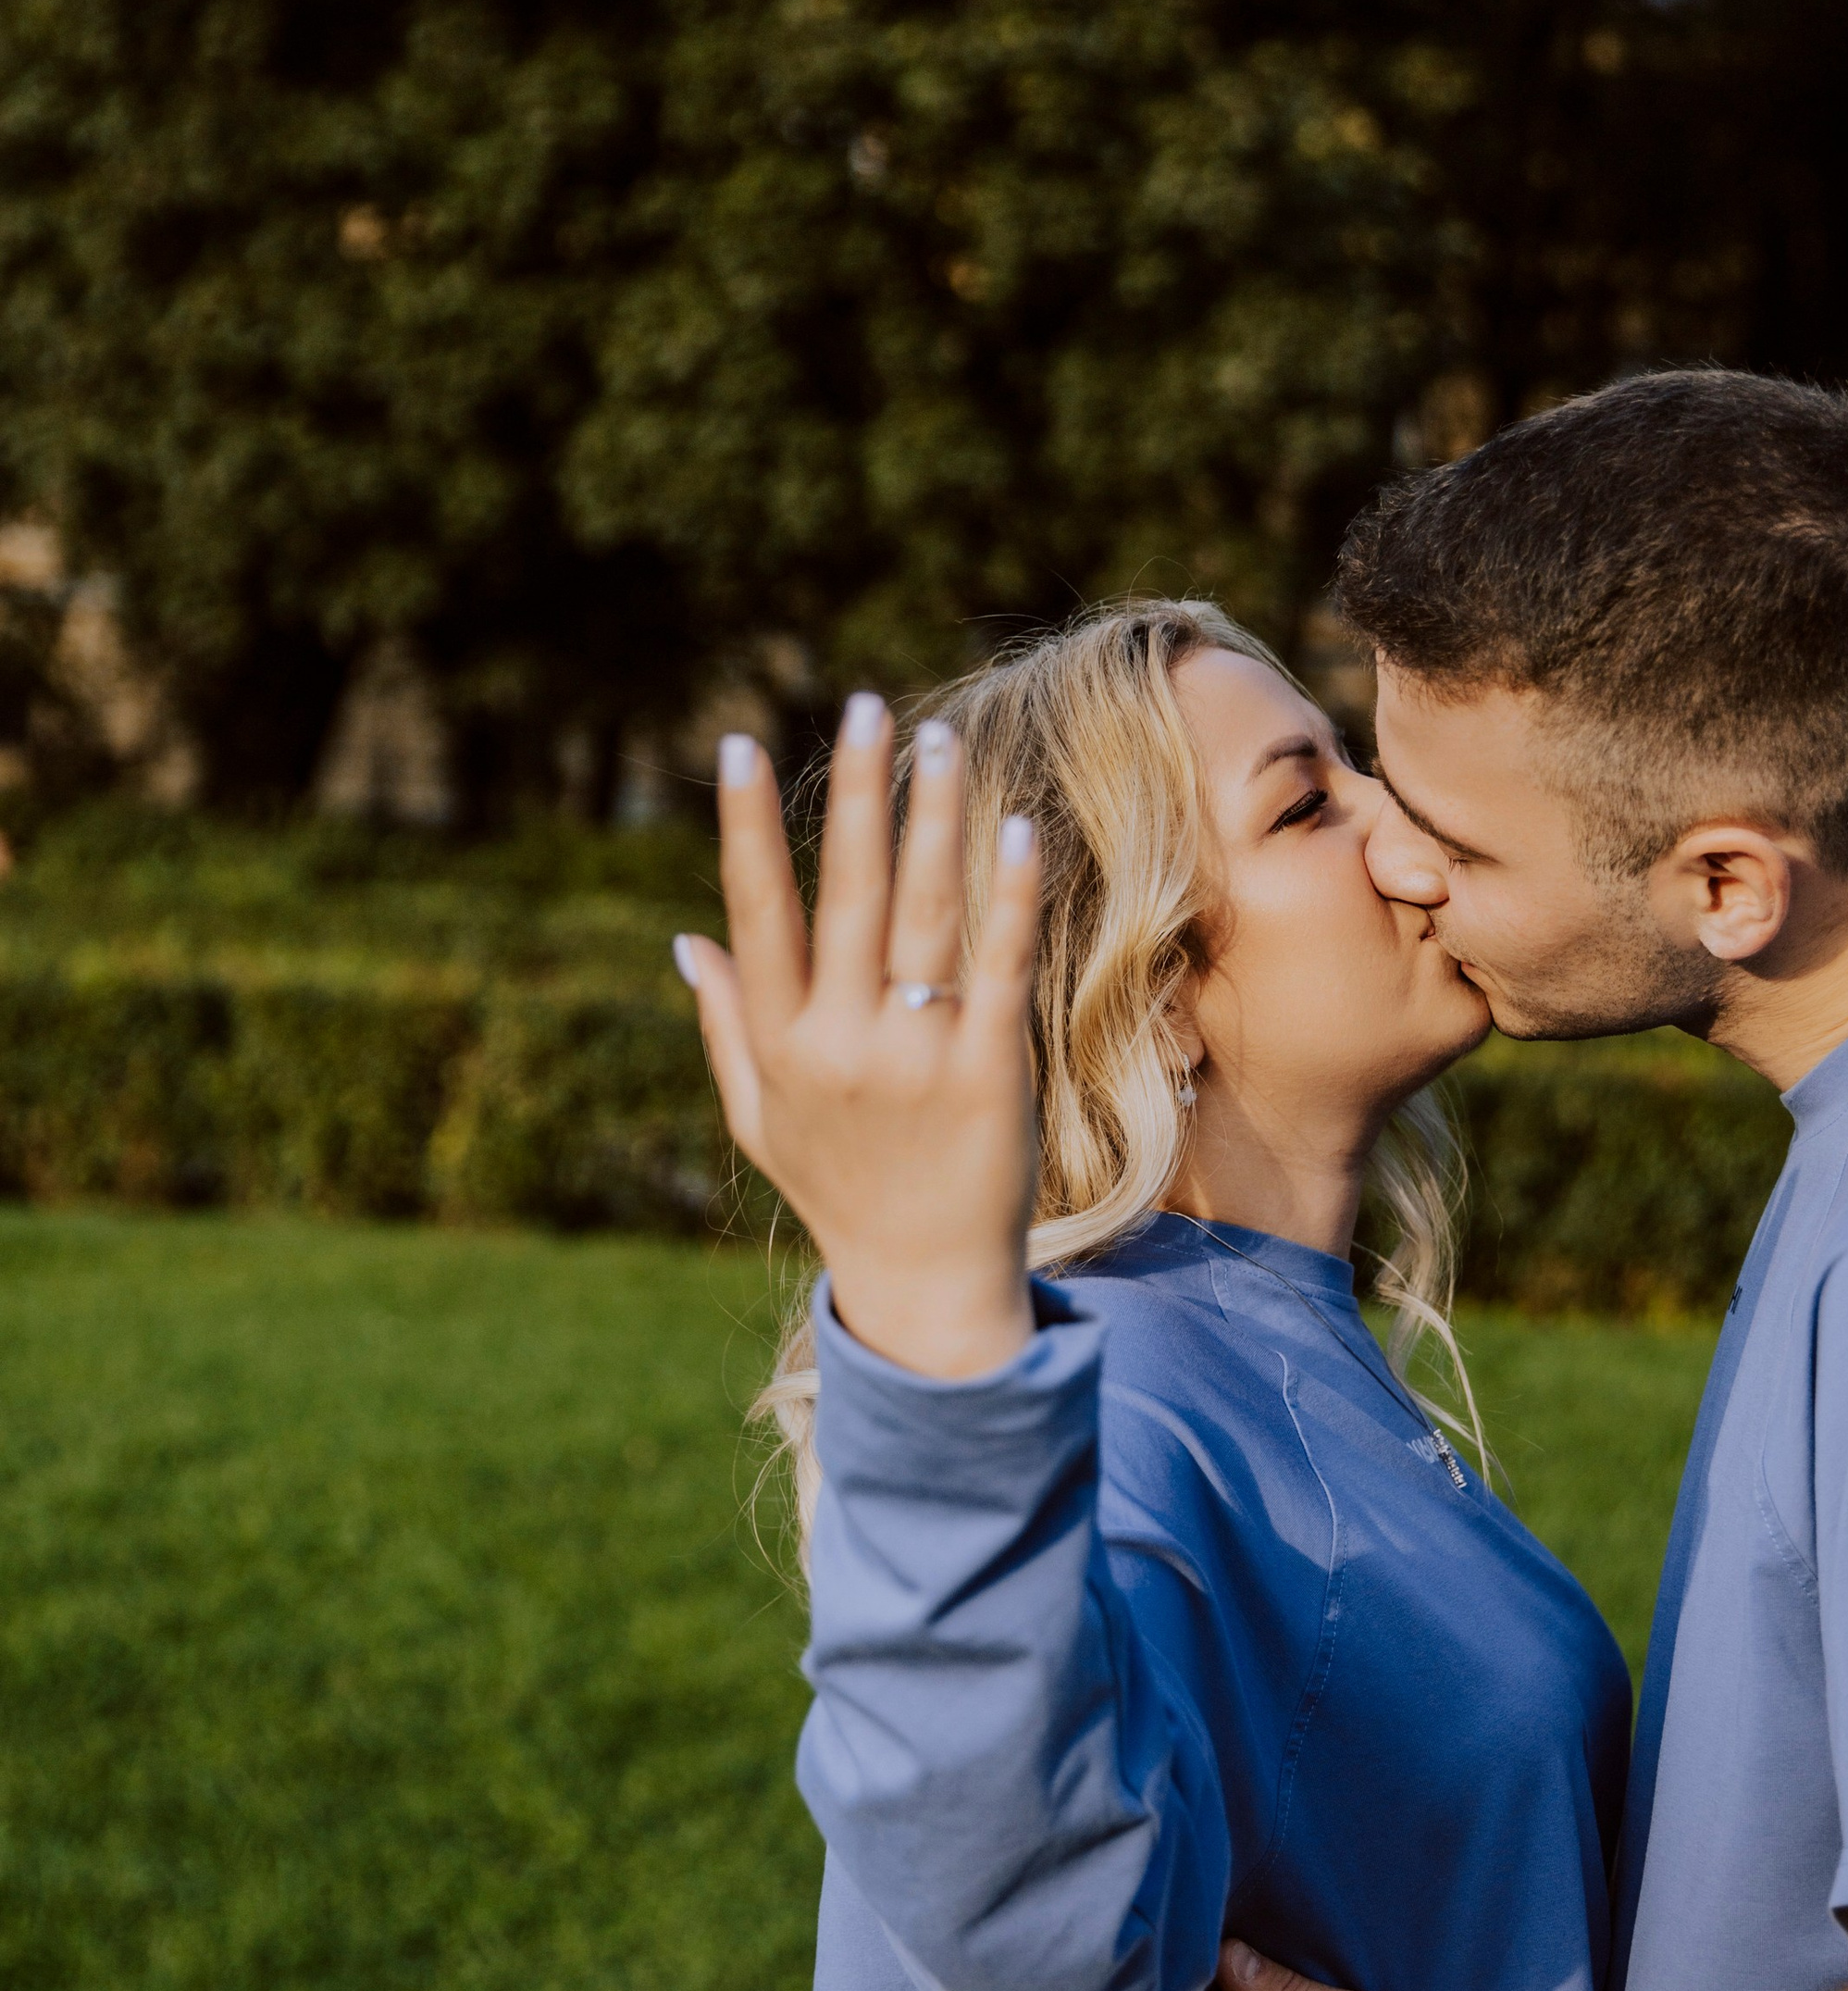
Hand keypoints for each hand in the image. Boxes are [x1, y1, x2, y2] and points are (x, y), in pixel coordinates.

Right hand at [675, 702, 1041, 1381]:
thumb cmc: (840, 1194)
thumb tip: (688, 942)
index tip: (742, 746)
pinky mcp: (988, 1074)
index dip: (750, 829)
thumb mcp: (759, 1119)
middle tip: (867, 706)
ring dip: (933, 820)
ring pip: (923, 914)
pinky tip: (1016, 831)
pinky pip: (995, 967)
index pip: (758, 913)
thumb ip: (726, 1026)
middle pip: (847, 895)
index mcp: (779, 1045)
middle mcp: (839, 1043)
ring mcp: (915, 1058)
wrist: (925, 1284)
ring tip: (941, 740)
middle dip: (856, 795)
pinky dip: (1006, 897)